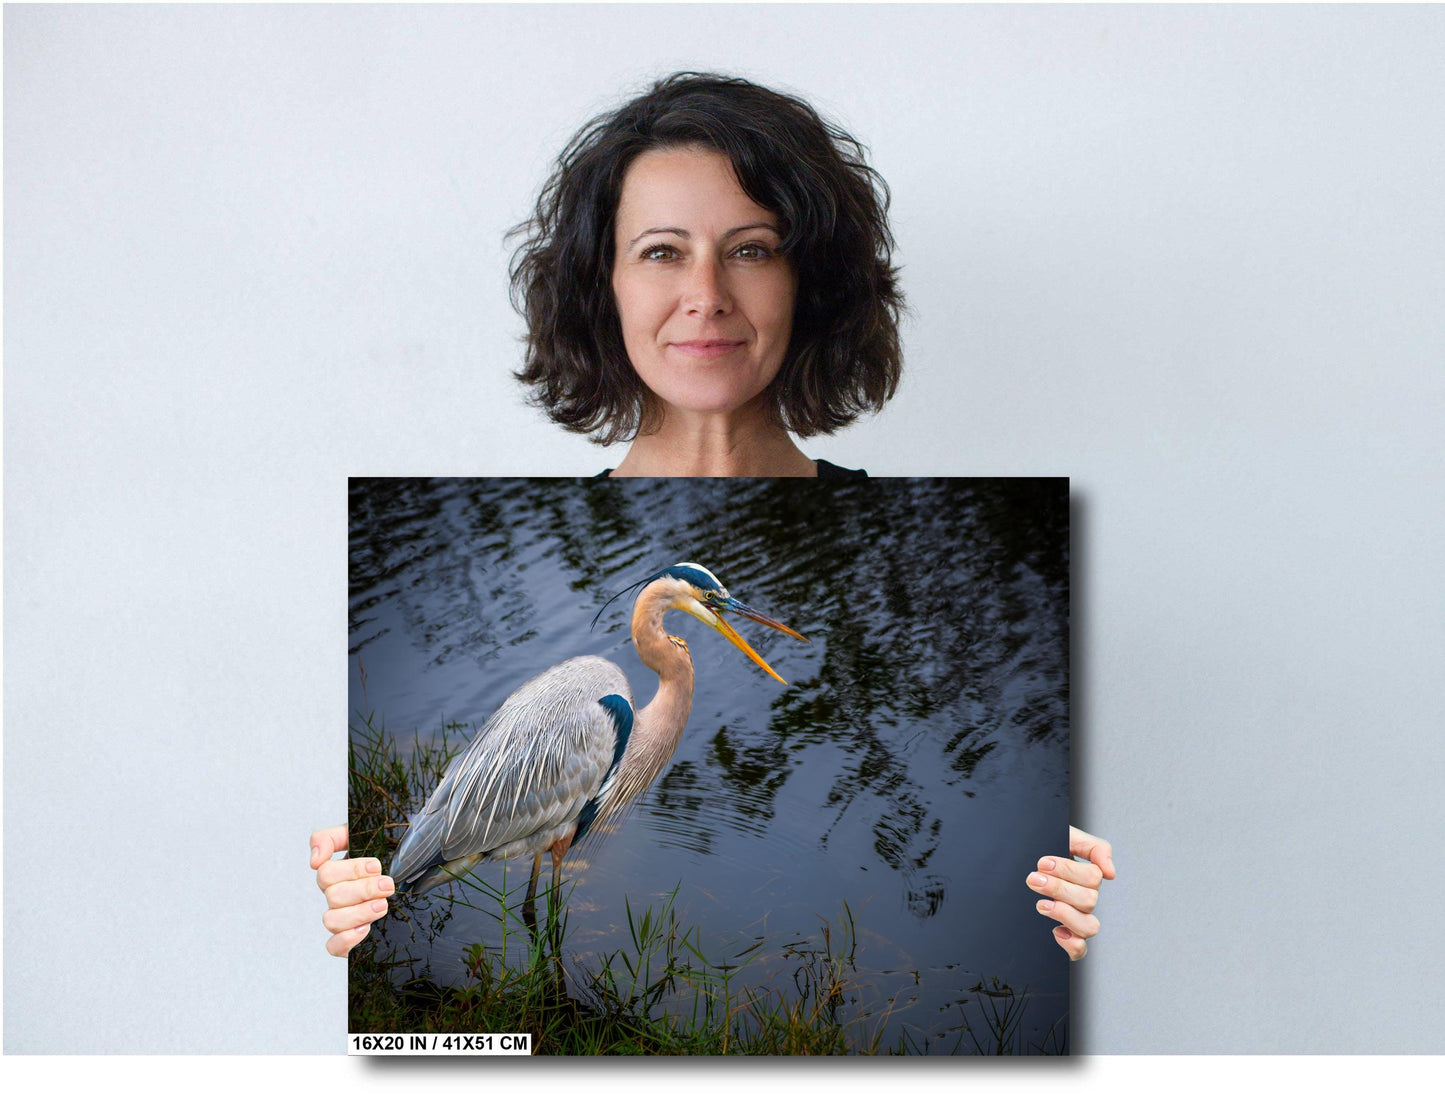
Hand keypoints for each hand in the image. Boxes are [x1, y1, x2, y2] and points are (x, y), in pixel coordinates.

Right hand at [310, 825, 392, 957]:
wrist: (417, 870)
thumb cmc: (388, 852)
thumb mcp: (362, 835)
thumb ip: (331, 838)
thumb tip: (314, 860)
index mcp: (338, 873)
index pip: (326, 873)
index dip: (351, 870)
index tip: (376, 866)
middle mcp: (337, 896)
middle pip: (333, 896)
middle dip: (363, 890)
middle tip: (387, 885)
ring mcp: (343, 917)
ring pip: (331, 920)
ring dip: (359, 913)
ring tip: (383, 905)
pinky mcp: (350, 939)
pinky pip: (333, 947)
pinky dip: (346, 940)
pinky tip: (365, 929)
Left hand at [1028, 826, 1114, 960]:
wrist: (1013, 860)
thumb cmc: (1041, 848)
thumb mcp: (1066, 836)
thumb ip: (1094, 848)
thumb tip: (1111, 873)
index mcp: (1086, 877)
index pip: (1093, 878)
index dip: (1068, 870)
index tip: (1042, 862)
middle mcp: (1084, 899)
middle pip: (1089, 901)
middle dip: (1058, 888)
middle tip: (1033, 879)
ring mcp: (1075, 919)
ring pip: (1089, 927)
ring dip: (1065, 914)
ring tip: (1040, 904)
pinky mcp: (1064, 936)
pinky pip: (1079, 950)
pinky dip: (1072, 944)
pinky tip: (1055, 931)